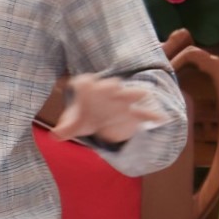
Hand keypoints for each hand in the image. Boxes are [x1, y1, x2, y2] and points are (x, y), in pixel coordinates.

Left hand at [51, 75, 165, 145]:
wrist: (101, 114)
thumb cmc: (86, 115)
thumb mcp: (75, 122)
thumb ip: (66, 127)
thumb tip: (55, 135)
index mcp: (89, 90)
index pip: (85, 83)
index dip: (82, 83)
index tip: (80, 83)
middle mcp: (106, 91)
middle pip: (110, 84)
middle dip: (111, 85)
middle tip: (114, 85)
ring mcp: (121, 100)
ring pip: (130, 93)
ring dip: (136, 93)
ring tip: (145, 93)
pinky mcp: (132, 111)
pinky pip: (144, 112)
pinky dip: (153, 115)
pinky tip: (163, 118)